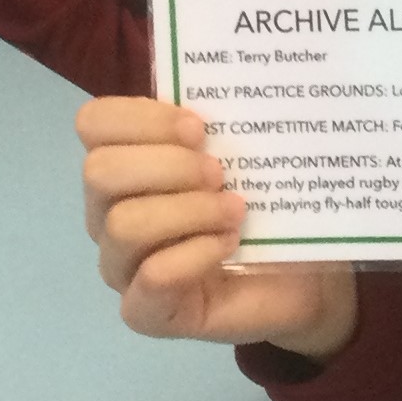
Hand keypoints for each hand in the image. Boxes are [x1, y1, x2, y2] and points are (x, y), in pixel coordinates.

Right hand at [76, 96, 357, 357]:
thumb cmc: (269, 206)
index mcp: (125, 163)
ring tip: (234, 212)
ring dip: (190, 211)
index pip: (94, 123)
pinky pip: (152, 278)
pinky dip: (196, 254)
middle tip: (221, 174)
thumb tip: (212, 88)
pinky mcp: (148, 313)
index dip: (143, 117)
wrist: (307, 275)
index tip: (200, 127)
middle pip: (100, 173)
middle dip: (168, 166)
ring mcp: (123, 267)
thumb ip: (218, 121)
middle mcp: (108, 214)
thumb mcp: (246, 152)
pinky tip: (229, 246)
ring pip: (124, 225)